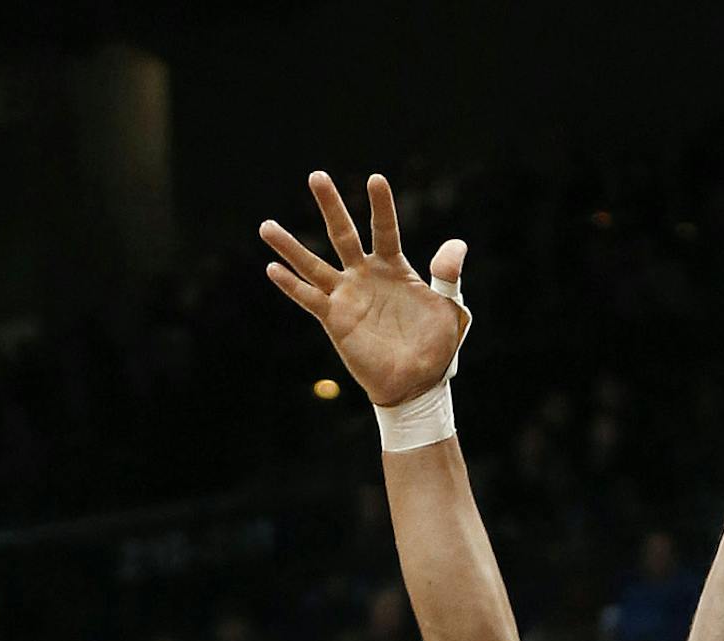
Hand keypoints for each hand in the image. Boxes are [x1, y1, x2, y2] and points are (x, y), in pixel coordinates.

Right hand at [261, 172, 468, 406]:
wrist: (419, 382)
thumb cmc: (436, 345)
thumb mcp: (450, 307)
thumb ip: (448, 275)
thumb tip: (457, 244)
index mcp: (395, 269)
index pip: (385, 230)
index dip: (381, 206)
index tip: (376, 179)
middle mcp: (366, 276)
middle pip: (344, 235)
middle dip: (331, 206)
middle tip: (317, 176)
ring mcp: (347, 296)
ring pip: (314, 265)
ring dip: (290, 246)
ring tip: (266, 226)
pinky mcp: (335, 319)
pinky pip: (309, 298)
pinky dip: (291, 285)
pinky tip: (272, 269)